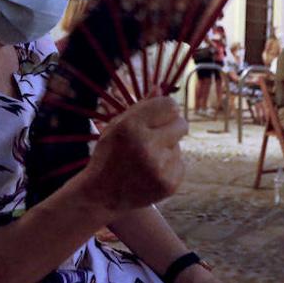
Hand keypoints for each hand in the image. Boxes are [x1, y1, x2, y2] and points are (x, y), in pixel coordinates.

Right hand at [78, 97, 186, 213]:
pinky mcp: (169, 183)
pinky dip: (169, 167)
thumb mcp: (117, 126)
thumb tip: (160, 87)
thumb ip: (140, 106)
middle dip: (171, 128)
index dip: (164, 110)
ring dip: (166, 149)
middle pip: (181, 123)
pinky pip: (180, 164)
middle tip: (154, 138)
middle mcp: (146, 145)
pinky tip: (151, 173)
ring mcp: (159, 167)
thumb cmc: (109, 155)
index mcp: (130, 126)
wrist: (102, 195)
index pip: (169, 105)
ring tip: (146, 160)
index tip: (158, 116)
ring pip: (179, 145)